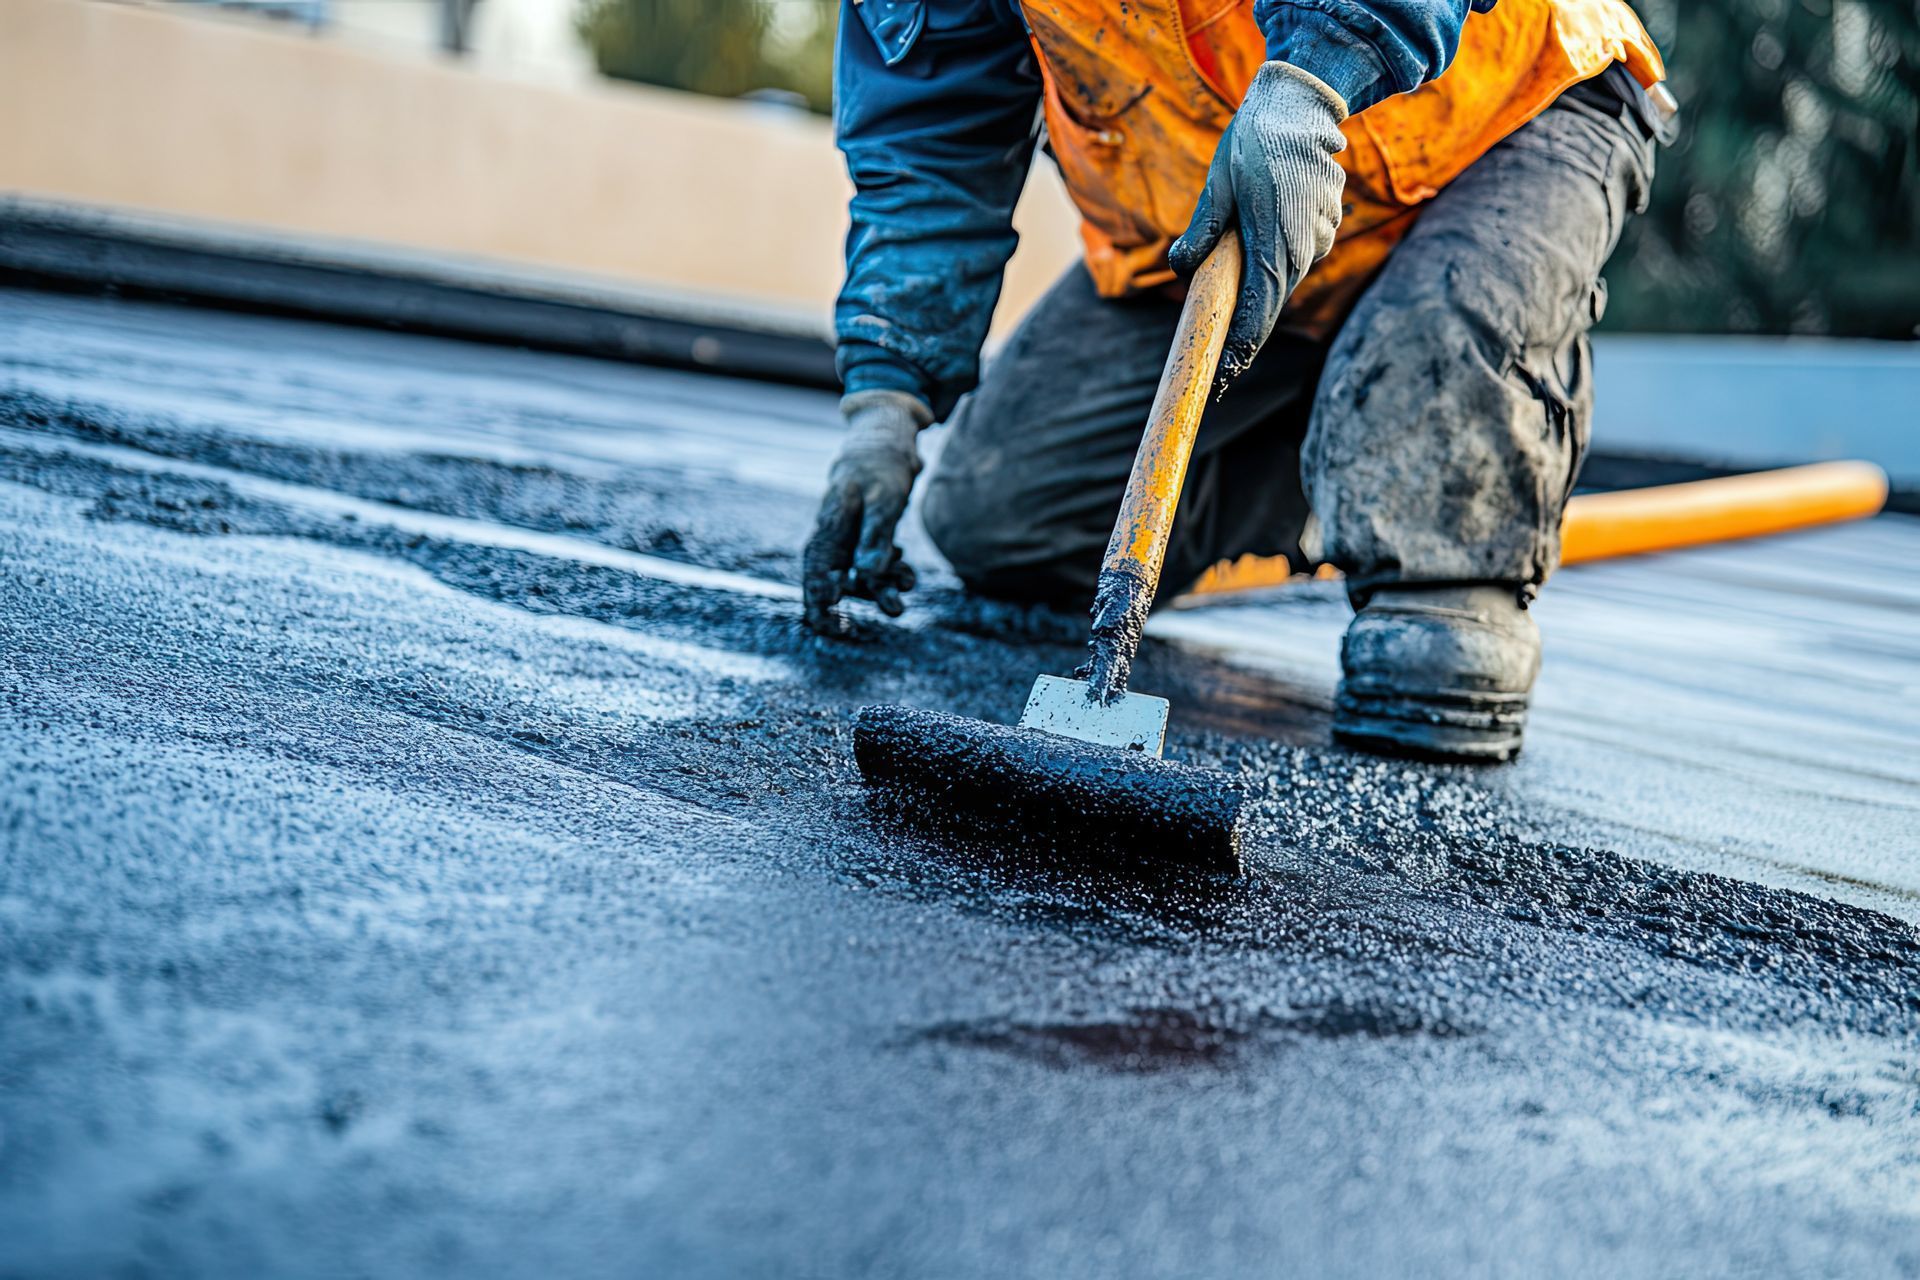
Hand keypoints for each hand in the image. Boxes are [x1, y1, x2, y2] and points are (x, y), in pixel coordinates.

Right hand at [803, 390, 930, 633]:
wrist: (885, 443)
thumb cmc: (880, 467)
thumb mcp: (884, 500)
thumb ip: (876, 537)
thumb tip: (867, 575)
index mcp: (829, 529)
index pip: (815, 575)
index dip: (819, 604)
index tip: (832, 628)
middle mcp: (834, 538)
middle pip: (832, 582)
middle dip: (849, 606)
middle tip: (868, 626)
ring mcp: (849, 539)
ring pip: (859, 576)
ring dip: (880, 590)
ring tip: (902, 600)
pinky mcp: (866, 538)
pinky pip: (875, 565)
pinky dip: (890, 572)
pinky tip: (906, 573)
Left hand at [1168, 61, 1348, 379]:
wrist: (1304, 104)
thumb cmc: (1255, 142)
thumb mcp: (1218, 185)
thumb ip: (1202, 231)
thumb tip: (1181, 267)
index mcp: (1276, 247)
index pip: (1257, 316)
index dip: (1239, 352)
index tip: (1222, 380)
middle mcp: (1305, 249)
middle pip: (1271, 304)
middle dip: (1245, 328)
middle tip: (1218, 360)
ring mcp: (1321, 236)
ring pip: (1283, 277)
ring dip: (1259, 281)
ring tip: (1235, 269)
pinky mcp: (1326, 224)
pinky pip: (1295, 254)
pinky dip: (1275, 255)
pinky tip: (1262, 230)